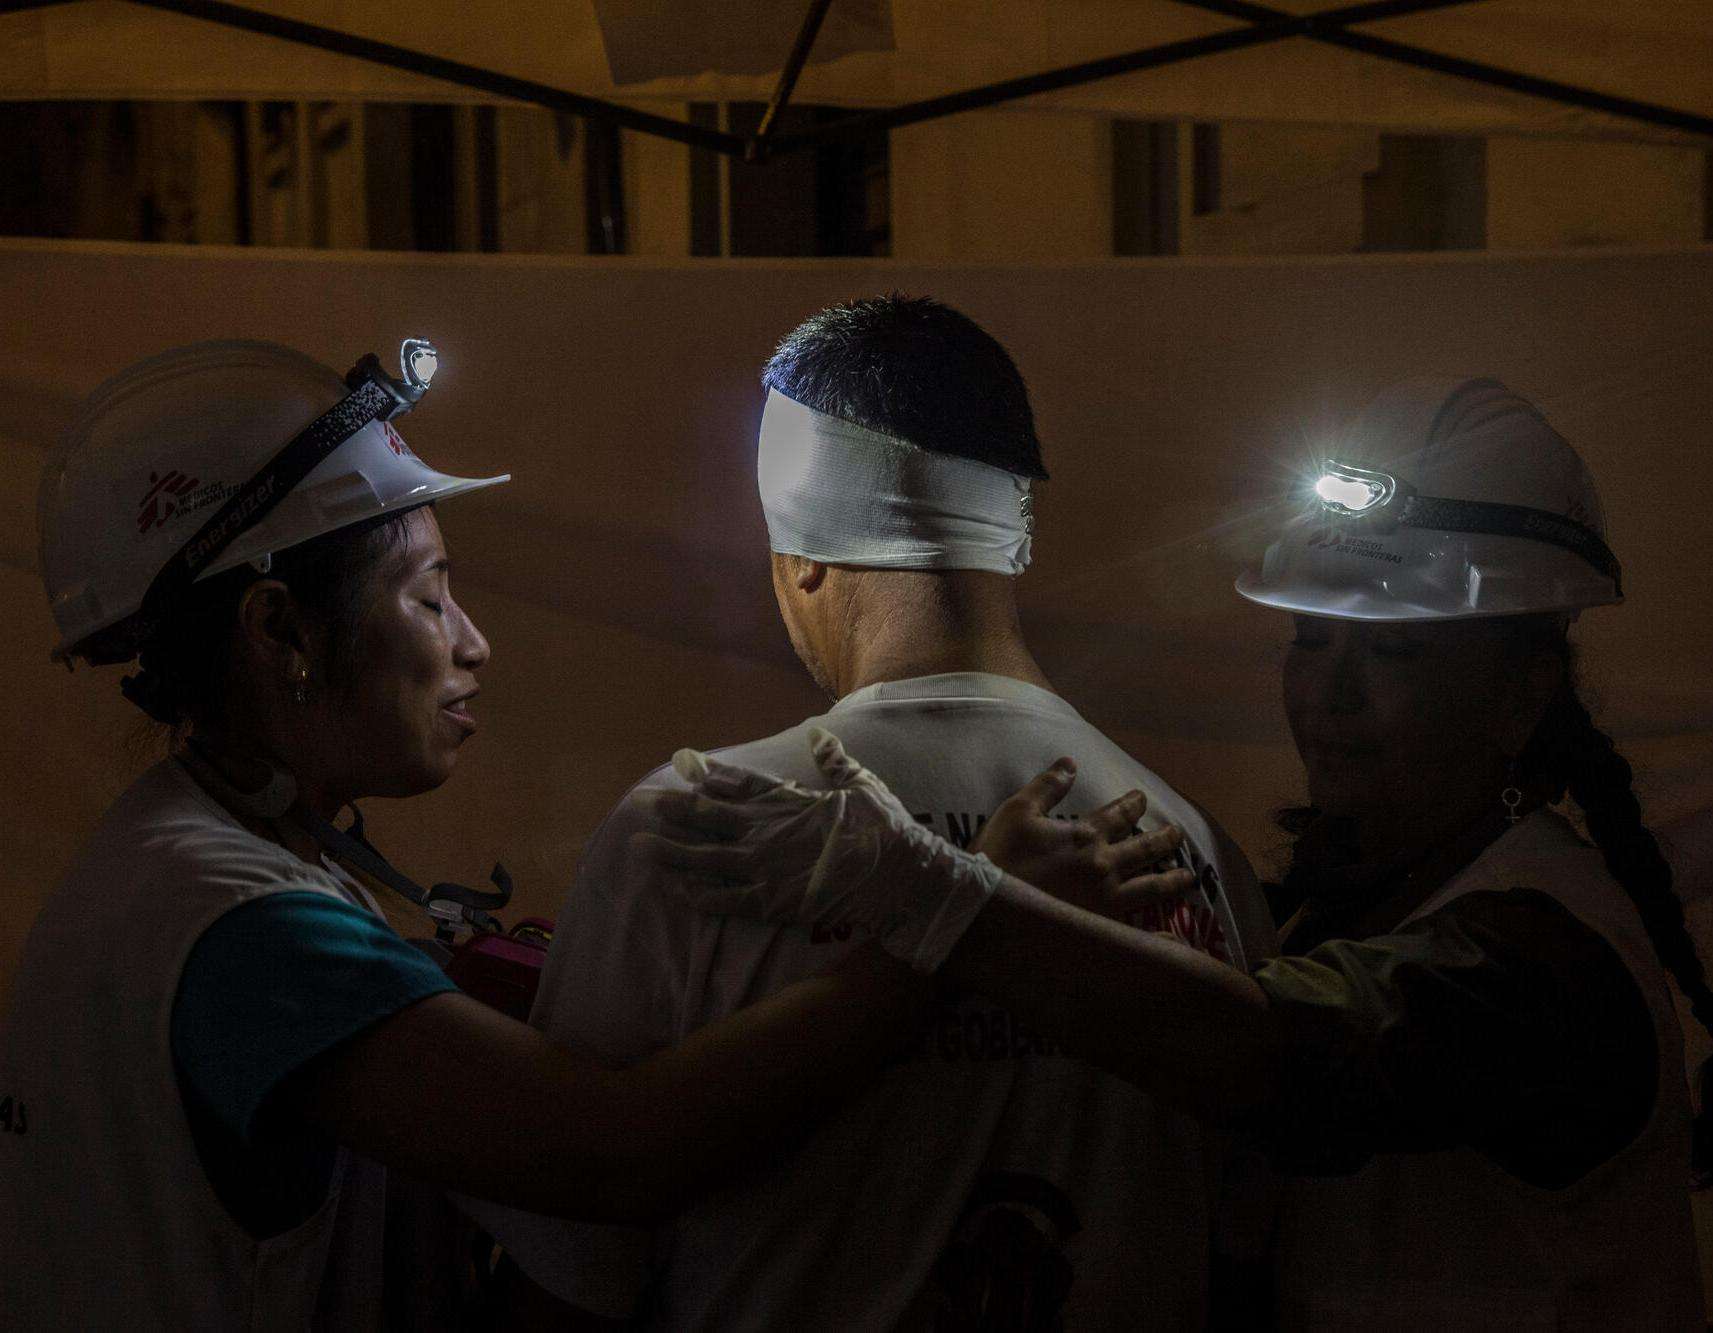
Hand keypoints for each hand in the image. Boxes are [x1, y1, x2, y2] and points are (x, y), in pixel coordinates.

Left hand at [631, 728, 1003, 972]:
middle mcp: (768, 831)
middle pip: (711, 817)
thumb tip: (818, 735)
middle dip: (677, 810)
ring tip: (640, 847)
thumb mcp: (862, 785)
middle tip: (647, 804)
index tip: (684, 764)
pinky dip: (701, 895)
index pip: (740, 783)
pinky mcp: (772, 902)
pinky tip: (678, 891)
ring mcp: (766, 867)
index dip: (709, 775)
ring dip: (672, 852)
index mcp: (788, 801)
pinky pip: (727, 900)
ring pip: (706, 858)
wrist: (899, 874)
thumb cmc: (885, 828)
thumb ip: (835, 761)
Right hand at [971, 759, 1195, 921]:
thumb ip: (1047, 787)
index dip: (1133, 804)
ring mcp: (1104, 900)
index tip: (1142, 798)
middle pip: (1143, 849)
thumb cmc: (998, 855)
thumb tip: (1071, 763)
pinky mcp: (1099, 928)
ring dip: (1170, 880)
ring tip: (1186, 876)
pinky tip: (1172, 938)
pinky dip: (1156, 937)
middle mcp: (1103, 866)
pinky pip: (1136, 933)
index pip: (1119, 814)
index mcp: (1085, 835)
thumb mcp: (1018, 811)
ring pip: (1149, 888)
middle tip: (1176, 834)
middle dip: (1162, 839)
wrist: (986, 906)